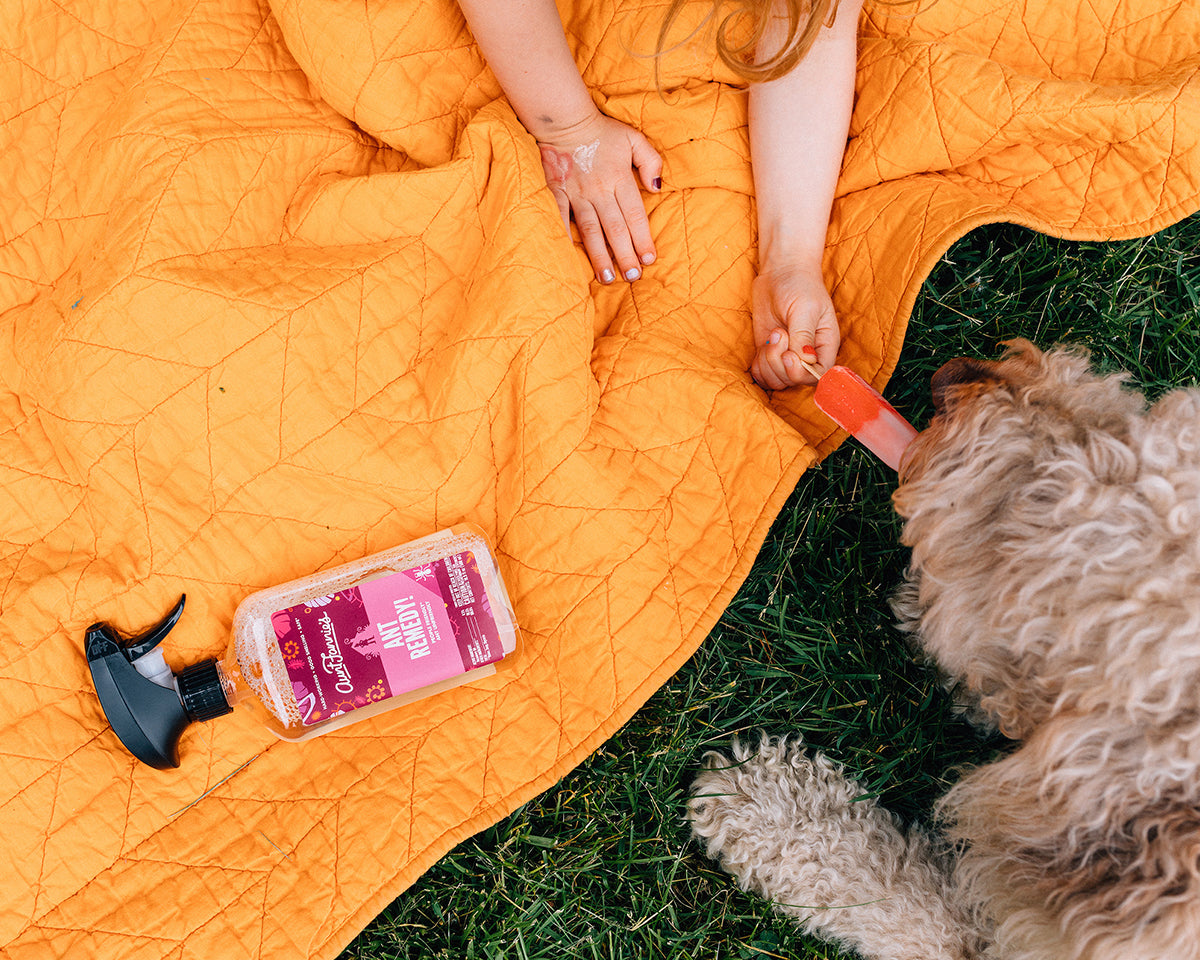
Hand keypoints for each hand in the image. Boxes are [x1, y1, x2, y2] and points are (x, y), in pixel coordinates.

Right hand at [536, 112, 662, 283]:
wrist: (565, 120)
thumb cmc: (602, 131)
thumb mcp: (634, 139)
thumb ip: (650, 161)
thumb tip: (658, 187)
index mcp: (620, 178)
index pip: (635, 215)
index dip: (642, 239)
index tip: (648, 259)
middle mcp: (600, 189)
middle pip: (615, 228)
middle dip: (625, 255)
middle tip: (632, 277)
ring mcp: (577, 193)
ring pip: (591, 230)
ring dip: (600, 255)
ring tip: (608, 277)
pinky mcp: (557, 192)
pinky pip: (560, 218)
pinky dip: (565, 237)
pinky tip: (570, 258)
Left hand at [749, 261, 840, 390]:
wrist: (781, 271)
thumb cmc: (799, 285)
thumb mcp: (804, 308)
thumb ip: (804, 336)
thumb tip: (806, 361)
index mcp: (825, 346)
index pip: (818, 376)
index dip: (800, 373)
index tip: (788, 354)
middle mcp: (807, 356)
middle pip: (794, 381)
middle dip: (779, 362)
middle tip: (778, 333)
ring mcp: (787, 356)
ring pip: (777, 381)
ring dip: (768, 363)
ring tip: (772, 335)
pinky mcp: (770, 354)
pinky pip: (763, 376)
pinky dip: (758, 367)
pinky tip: (762, 347)